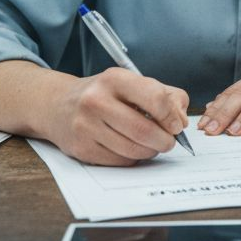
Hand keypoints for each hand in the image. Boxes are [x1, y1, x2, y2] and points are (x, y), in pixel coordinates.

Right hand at [41, 67, 188, 165]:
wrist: (58, 105)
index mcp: (115, 78)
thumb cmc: (104, 94)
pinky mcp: (81, 148)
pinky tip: (130, 147)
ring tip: (150, 143)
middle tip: (168, 140)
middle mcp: (96, 100)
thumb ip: (166, 95)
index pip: (155, 98)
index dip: (172, 116)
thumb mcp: (132, 83)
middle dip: (165, 140)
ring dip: (150, 151)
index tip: (176, 125)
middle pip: (144, 130)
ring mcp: (86, 126)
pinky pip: (120, 161)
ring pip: (134, 150)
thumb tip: (182, 120)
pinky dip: (133, 158)